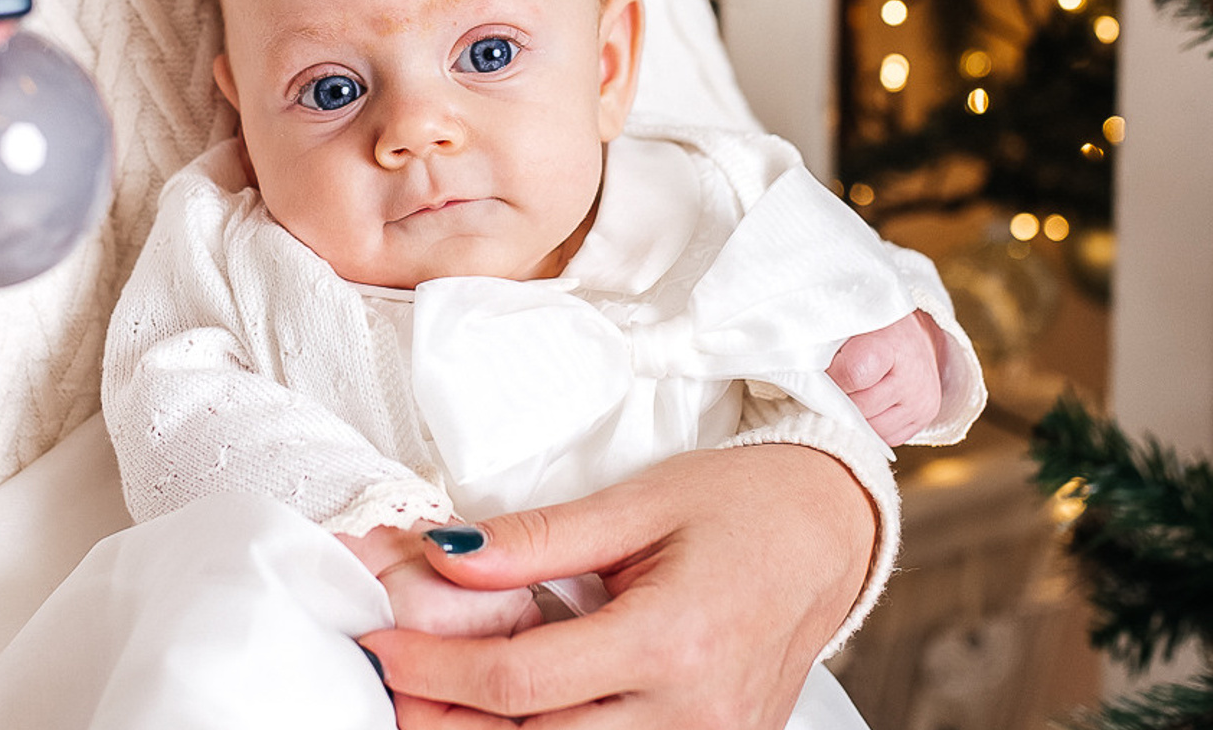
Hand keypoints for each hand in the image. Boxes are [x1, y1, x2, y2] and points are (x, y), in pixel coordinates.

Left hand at [360, 445, 874, 727]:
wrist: (833, 531)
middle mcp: (695, 713)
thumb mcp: (636, 504)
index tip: (379, 643)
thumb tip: (444, 558)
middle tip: (386, 681)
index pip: (521, 681)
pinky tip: (506, 714)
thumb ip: (538, 540)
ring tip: (431, 701)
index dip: (435, 666)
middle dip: (445, 716)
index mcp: (672, 642)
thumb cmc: (741, 503)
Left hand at [827, 309, 943, 445]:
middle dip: (839, 400)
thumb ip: (828, 345)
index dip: (831, 376)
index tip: (822, 371)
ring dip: (853, 417)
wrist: (912, 334)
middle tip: (831, 387)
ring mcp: (921, 402)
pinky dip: (871, 426)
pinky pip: (886, 437)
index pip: (852, 375)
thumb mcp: (851, 323)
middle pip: (860, 407)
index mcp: (891, 346)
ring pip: (872, 428)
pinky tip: (866, 407)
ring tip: (849, 396)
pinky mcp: (924, 418)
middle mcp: (913, 378)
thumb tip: (800, 371)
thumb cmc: (873, 328)